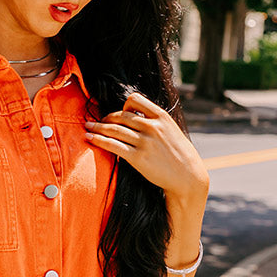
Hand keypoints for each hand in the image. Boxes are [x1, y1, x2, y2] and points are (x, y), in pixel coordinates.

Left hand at [85, 92, 207, 198]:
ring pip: (114, 129)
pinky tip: (90, 138)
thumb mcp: (172, 131)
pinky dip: (98, 140)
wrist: (188, 176)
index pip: (135, 100)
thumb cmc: (180, 155)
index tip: (118, 113)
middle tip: (97, 122)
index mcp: (161, 117)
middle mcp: (152, 127)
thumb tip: (138, 119)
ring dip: (98, 127)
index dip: (123, 105)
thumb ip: (156, 123)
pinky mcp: (138, 158)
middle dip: (106, 118)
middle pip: (121, 116)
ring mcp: (144, 142)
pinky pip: (113, 145)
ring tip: (87, 127)